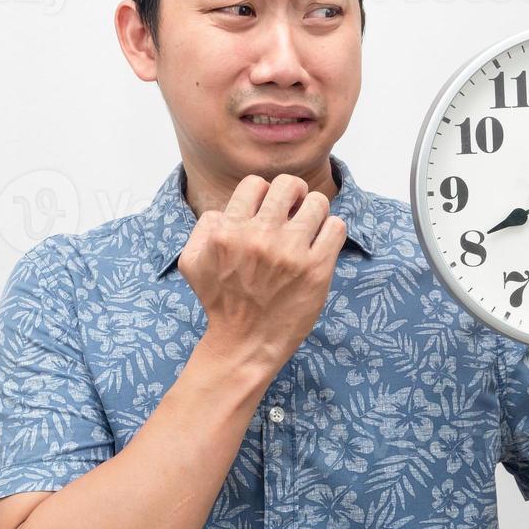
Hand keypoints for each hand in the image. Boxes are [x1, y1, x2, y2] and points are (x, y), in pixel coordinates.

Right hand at [178, 172, 346, 370]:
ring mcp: (291, 253)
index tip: (268, 210)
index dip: (263, 194)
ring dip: (314, 214)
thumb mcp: (192, 262)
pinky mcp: (317, 270)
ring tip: (308, 231)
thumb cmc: (220, 303)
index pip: (255, 184)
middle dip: (294, 195)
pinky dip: (330, 232)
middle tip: (294, 212)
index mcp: (228, 232)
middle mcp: (260, 237)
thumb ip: (203, 226)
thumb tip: (226, 209)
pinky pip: (336, 227)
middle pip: (290, 185)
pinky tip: (319, 245)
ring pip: (318, 203)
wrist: (245, 344)